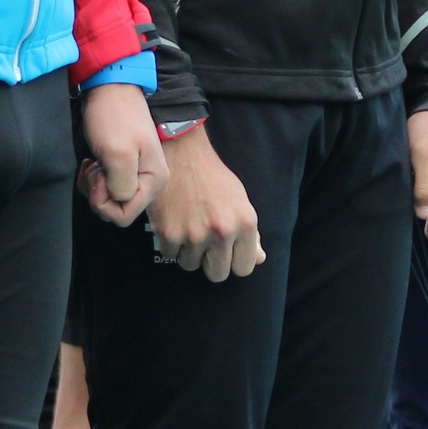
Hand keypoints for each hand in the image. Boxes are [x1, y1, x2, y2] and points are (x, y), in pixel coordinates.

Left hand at [78, 82, 167, 223]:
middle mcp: (148, 180)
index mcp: (154, 180)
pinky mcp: (121, 166)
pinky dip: (92, 177)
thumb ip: (121, 187)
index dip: (104, 202)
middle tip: (97, 167)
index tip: (100, 176)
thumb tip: (119, 200)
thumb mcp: (118, 154)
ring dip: (93, 184)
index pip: (125, 215)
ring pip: (107, 199)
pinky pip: (103, 186)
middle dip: (98, 192)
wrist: (110, 87)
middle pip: (116, 208)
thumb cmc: (115, 116)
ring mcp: (135, 173)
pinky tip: (93, 160)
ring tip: (95, 161)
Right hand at [145, 123, 261, 280]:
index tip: (226, 253)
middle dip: (211, 263)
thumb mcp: (240, 201)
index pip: (244, 268)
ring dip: (188, 253)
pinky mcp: (169, 233)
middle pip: (217, 274)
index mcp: (245, 224)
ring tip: (188, 229)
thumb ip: (250, 233)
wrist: (182, 154)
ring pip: (191, 266)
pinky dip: (170, 244)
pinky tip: (174, 223)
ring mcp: (194, 235)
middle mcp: (222, 232)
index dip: (234, 262)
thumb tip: (258, 259)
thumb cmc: (213, 178)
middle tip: (205, 246)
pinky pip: (170, 255)